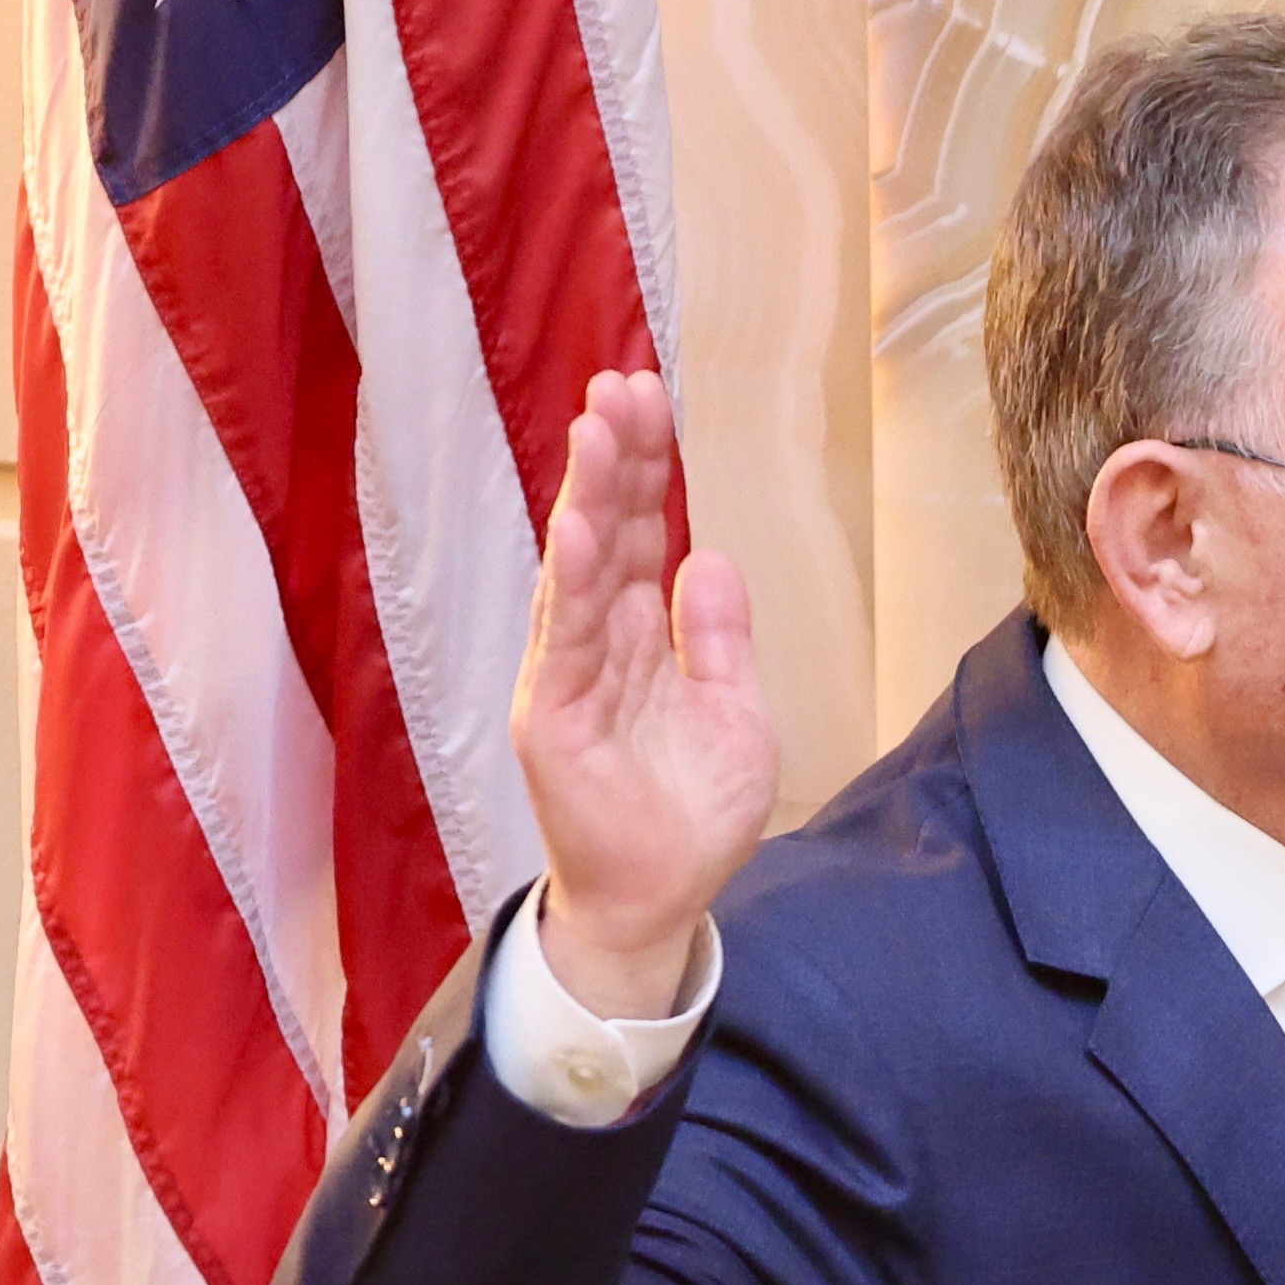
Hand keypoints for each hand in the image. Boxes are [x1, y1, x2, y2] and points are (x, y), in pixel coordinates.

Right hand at [514, 369, 775, 1018]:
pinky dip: (570, 583)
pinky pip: (563, 640)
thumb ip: (719, 638)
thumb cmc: (691, 813)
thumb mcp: (734, 712)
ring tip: (596, 427)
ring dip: (586, 496)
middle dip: (614, 459)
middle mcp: (595, 644)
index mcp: (640, 637)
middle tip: (622, 384)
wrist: (660, 900)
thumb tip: (706, 556)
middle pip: (602, 534)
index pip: (639, 536)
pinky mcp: (551, 717)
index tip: (651, 400)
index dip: (646, 471)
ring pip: (577, 571)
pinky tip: (574, 527)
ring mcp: (567, 676)